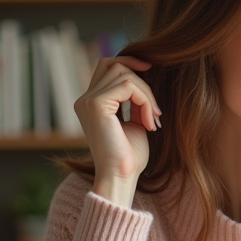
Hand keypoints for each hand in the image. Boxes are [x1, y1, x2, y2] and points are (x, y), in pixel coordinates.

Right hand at [73, 55, 161, 207]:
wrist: (121, 177)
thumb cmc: (129, 156)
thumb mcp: (134, 122)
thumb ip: (135, 101)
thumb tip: (146, 76)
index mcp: (90, 102)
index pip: (107, 66)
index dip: (129, 63)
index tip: (151, 71)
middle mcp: (84, 99)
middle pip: (115, 65)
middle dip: (142, 81)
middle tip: (156, 110)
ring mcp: (87, 100)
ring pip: (124, 74)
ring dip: (147, 94)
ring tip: (154, 119)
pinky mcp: (96, 105)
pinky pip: (128, 86)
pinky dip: (145, 101)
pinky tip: (150, 122)